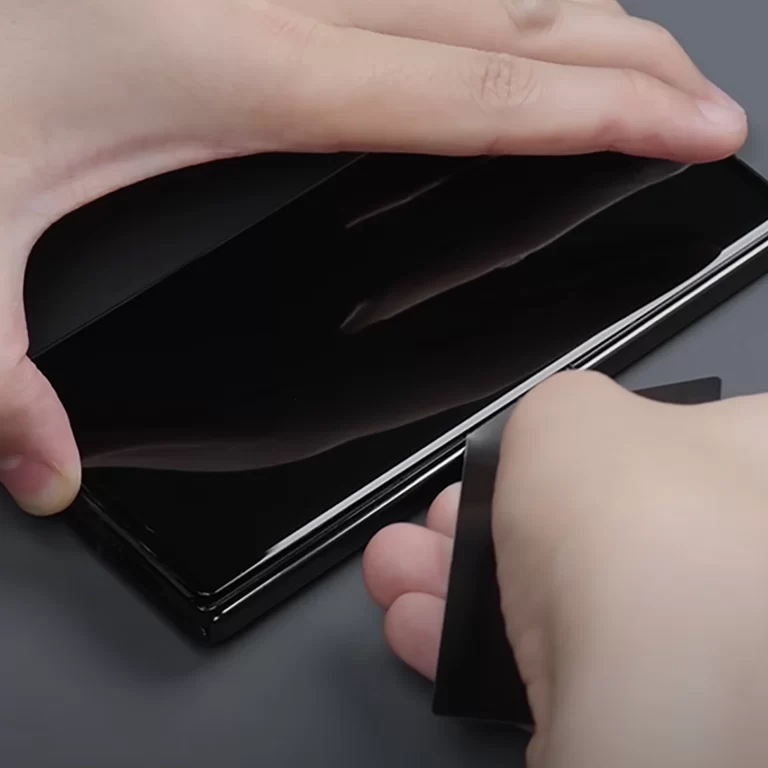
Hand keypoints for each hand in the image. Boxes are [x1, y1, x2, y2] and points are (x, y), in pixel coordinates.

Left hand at [0, 0, 746, 513]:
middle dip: (622, 66)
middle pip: (506, 22)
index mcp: (241, 68)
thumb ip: (4, 379)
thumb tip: (45, 474)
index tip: (685, 125)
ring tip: (631, 64)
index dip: (599, 112)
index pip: (473, 94)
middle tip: (695, 103)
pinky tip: (502, 14)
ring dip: (568, 19)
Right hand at [364, 372, 767, 766]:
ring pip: (556, 593)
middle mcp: (737, 550)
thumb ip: (558, 414)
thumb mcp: (570, 410)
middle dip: (488, 516)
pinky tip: (418, 622)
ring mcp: (694, 635)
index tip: (516, 458)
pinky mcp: (643, 705)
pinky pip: (547, 660)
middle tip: (443, 518)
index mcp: (751, 458)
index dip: (578, 445)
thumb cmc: (634, 512)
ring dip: (459, 579)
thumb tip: (555, 438)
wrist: (650, 666)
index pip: (667, 435)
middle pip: (591, 521)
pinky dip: (476, 641)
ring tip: (399, 567)